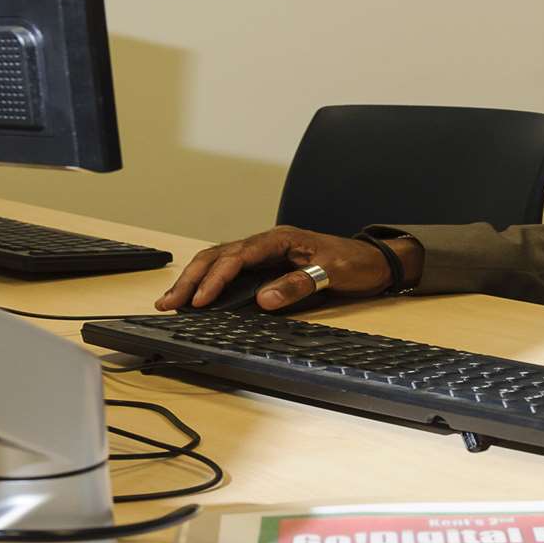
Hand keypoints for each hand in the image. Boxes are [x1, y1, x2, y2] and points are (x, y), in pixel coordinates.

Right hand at [154, 227, 420, 311]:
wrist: (375, 260)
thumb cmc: (355, 264)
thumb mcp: (330, 274)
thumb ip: (297, 285)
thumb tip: (262, 300)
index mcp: (279, 239)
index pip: (237, 256)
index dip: (216, 278)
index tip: (200, 301)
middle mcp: (267, 242)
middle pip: (218, 255)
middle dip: (191, 279)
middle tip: (168, 303)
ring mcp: (265, 253)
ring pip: (219, 261)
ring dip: (194, 280)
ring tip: (170, 301)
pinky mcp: (266, 266)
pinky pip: (230, 270)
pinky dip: (209, 282)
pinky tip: (196, 297)